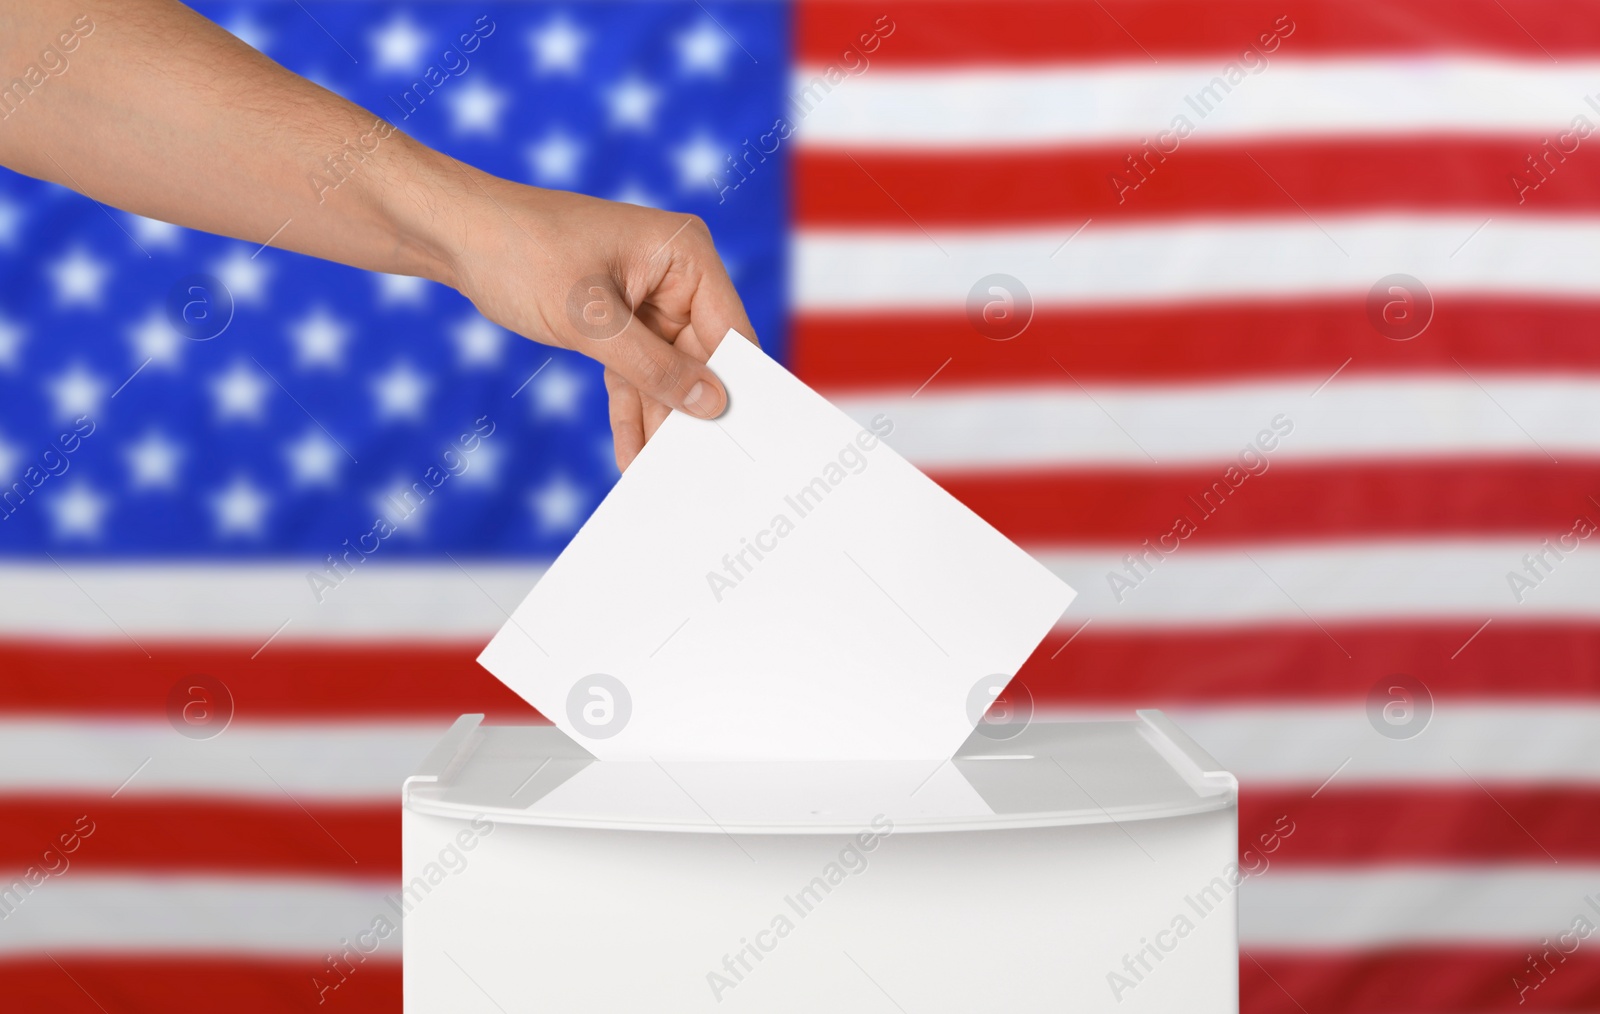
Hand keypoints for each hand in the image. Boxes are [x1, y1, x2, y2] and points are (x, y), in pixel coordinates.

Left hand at [440, 174, 756, 469]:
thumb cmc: (521, 251)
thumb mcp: (591, 320)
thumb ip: (654, 367)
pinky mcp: (617, 321)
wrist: (454, 234)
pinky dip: (630, 410)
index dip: (737, 384)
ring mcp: (648, 299)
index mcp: (685, 253)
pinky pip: (633, 374)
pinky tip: (631, 454)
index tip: (742, 439)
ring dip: (659, 421)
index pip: (730, 329)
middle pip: (701, 358)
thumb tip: (712, 405)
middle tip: (698, 470)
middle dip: (692, 412)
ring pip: (666, 373)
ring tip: (663, 474)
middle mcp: (675, 275)